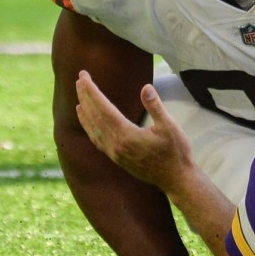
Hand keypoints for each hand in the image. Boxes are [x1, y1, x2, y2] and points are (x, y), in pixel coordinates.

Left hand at [74, 70, 191, 193]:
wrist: (175, 179)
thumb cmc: (175, 152)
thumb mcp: (169, 126)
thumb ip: (155, 106)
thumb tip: (145, 87)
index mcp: (126, 135)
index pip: (103, 108)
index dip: (92, 91)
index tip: (84, 76)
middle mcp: (115, 145)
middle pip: (95, 116)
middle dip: (86, 96)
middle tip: (79, 78)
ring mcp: (114, 153)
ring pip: (93, 128)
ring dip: (85, 111)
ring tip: (79, 96)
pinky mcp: (116, 158)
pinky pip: (97, 139)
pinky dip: (89, 127)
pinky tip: (87, 120)